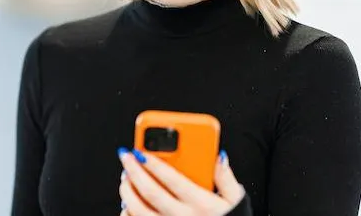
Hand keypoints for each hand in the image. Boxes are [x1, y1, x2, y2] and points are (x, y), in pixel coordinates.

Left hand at [117, 148, 244, 215]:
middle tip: (126, 156)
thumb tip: (219, 156)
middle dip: (134, 172)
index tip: (141, 150)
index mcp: (201, 203)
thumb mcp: (235, 200)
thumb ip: (226, 177)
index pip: (173, 179)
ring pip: (139, 210)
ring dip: (128, 191)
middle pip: (151, 193)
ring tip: (125, 177)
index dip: (154, 163)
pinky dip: (127, 213)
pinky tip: (127, 202)